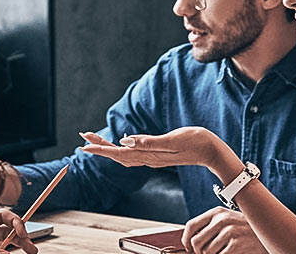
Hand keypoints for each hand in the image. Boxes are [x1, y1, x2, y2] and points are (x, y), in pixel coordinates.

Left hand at [0, 209, 38, 253]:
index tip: (23, 234)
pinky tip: (12, 253)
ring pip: (5, 240)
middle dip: (21, 236)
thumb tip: (4, 253)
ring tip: (29, 251)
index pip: (2, 216)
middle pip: (7, 229)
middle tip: (32, 248)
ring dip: (17, 244)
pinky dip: (6, 251)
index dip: (16, 222)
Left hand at [78, 127, 228, 167]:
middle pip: (117, 154)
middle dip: (99, 146)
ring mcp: (152, 158)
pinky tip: (119, 145)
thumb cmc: (195, 142)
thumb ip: (148, 142)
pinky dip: (121, 150)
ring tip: (94, 140)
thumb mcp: (172, 140)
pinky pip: (133, 154)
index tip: (84, 144)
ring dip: (108, 147)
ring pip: (124, 155)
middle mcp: (147, 159)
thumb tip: (124, 141)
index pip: (118, 153)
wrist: (212, 151)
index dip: (100, 149)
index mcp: (148, 155)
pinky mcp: (157, 155)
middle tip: (83, 137)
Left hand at [181, 207, 265, 253]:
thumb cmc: (245, 229)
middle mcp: (222, 220)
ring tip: (222, 252)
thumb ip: (210, 226)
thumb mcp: (227, 221)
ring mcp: (230, 232)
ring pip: (206, 252)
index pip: (191, 225)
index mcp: (216, 212)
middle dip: (198, 252)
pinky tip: (230, 253)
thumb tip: (190, 241)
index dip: (185, 239)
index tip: (188, 247)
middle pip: (196, 241)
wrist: (269, 232)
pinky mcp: (237, 244)